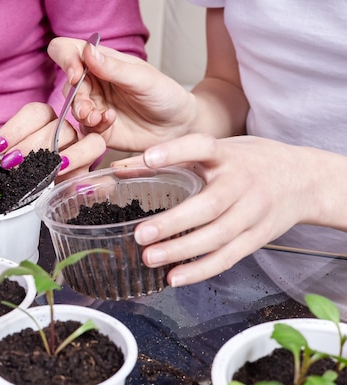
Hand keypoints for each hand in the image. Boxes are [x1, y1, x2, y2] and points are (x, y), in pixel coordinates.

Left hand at [0, 102, 105, 181]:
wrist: (22, 198)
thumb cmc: (9, 172)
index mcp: (43, 120)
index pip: (35, 113)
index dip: (15, 129)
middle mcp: (66, 132)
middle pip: (60, 128)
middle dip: (33, 146)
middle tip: (10, 164)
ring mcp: (83, 153)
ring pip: (92, 144)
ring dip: (74, 156)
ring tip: (53, 171)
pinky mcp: (89, 177)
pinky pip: (103, 177)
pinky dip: (97, 183)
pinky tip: (79, 188)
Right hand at [47, 37, 195, 151]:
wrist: (178, 127)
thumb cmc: (165, 95)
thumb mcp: (142, 78)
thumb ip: (113, 68)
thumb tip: (87, 50)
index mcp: (101, 61)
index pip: (67, 50)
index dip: (65, 59)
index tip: (76, 74)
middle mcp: (93, 82)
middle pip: (66, 84)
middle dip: (75, 96)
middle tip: (88, 107)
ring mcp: (94, 105)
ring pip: (71, 107)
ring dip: (81, 112)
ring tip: (99, 117)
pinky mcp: (97, 127)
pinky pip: (83, 127)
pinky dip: (93, 125)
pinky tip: (109, 122)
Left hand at [114, 133, 319, 285]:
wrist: (304, 180)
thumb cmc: (248, 162)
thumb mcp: (218, 150)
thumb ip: (171, 158)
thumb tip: (120, 169)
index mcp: (227, 155)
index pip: (202, 146)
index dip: (176, 151)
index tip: (148, 158)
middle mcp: (242, 182)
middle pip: (209, 205)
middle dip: (173, 222)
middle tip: (140, 234)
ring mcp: (252, 212)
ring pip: (218, 236)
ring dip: (182, 251)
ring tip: (149, 258)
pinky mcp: (257, 237)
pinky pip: (228, 257)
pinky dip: (200, 270)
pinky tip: (174, 277)